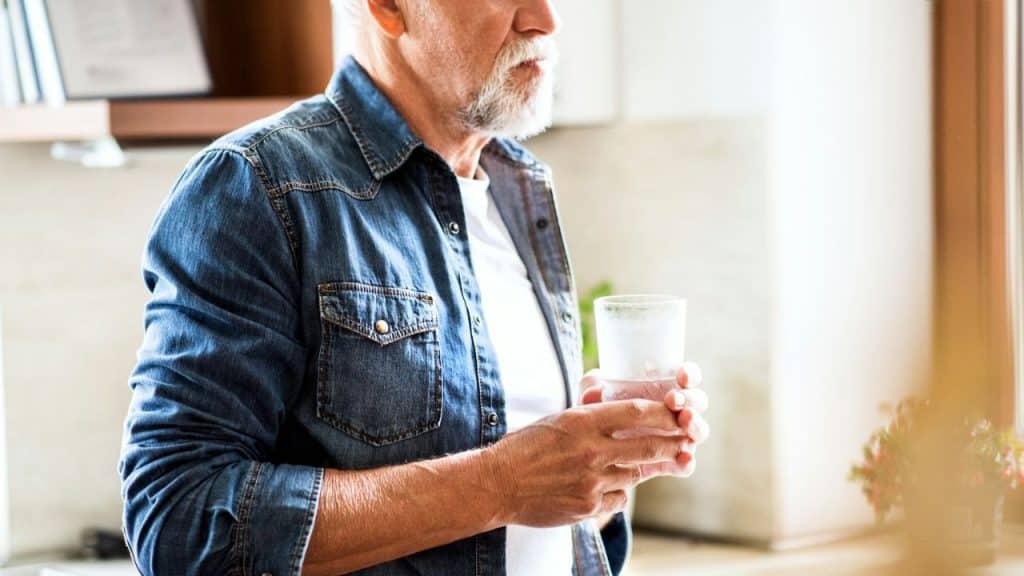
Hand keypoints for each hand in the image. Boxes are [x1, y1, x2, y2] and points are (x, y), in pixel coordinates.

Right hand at [483, 399, 690, 527]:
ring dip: (648, 466)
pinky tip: (612, 485)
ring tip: (659, 460)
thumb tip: (620, 408)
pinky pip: (619, 497)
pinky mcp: (588, 506)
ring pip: (636, 473)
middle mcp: (591, 450)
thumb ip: (590, 415)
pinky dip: (620, 490)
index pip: (636, 411)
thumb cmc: (525, 446)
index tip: (678, 410)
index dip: (663, 411)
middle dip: (673, 441)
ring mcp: (592, 481)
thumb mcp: (559, 419)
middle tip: (689, 438)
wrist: (498, 484)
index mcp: (582, 421)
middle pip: (648, 444)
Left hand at [579, 363, 708, 477]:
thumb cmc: (598, 412)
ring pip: (697, 430)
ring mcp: (678, 436)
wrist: (590, 450)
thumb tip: (595, 388)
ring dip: (695, 425)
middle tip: (673, 400)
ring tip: (684, 421)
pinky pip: (686, 463)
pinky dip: (687, 461)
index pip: (686, 377)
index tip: (682, 375)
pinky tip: (683, 458)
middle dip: (690, 399)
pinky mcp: (672, 461)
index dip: (690, 374)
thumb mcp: (592, 397)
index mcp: (665, 387)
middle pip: (697, 402)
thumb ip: (591, 389)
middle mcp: (677, 410)